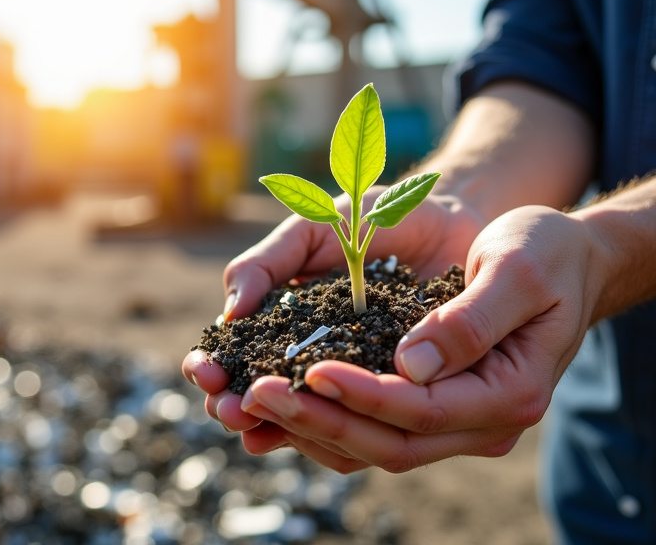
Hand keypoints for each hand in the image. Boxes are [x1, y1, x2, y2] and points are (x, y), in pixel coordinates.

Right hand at [182, 190, 486, 452]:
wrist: (449, 218)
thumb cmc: (372, 218)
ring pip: (305, 415)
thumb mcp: (313, 229)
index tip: (206, 370)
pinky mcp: (394, 391)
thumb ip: (267, 263)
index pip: (233, 352)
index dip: (212, 365)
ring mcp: (350, 378)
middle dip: (235, 406)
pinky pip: (363, 418)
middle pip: (259, 394)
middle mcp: (308, 355)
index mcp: (278, 319)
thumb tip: (230, 313)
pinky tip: (319, 437)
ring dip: (276, 427)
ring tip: (256, 430)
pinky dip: (338, 432)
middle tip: (229, 409)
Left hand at [232, 205, 605, 471]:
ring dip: (305, 429)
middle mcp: (481, 421)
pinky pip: (368, 428)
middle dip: (317, 421)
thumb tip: (411, 367)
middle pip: (388, 443)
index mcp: (510, 392)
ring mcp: (453, 421)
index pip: (422, 410)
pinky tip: (270, 407)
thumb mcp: (517, 268)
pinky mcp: (427, 405)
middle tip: (252, 395)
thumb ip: (470, 320)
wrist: (558, 255)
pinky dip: (319, 420)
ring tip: (244, 405)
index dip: (362, 396)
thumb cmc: (543, 251)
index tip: (309, 370)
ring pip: (370, 447)